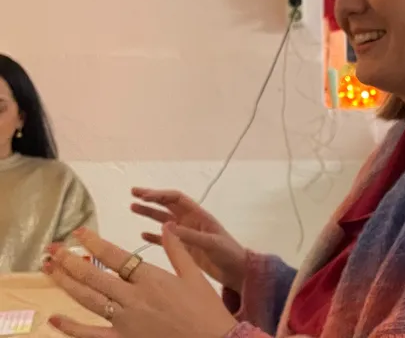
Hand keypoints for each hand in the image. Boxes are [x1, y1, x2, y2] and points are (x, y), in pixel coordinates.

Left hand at [44, 225, 237, 337]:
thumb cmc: (206, 309)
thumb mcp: (194, 276)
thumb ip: (177, 250)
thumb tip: (167, 226)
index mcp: (151, 279)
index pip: (115, 256)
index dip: (94, 243)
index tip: (79, 232)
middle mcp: (134, 298)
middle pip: (94, 276)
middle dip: (70, 260)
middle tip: (53, 248)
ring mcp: (125, 321)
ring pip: (88, 299)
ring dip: (66, 283)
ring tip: (49, 269)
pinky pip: (91, 334)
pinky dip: (71, 327)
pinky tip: (54, 317)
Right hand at [130, 188, 246, 291]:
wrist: (237, 271)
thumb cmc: (228, 253)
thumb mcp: (211, 243)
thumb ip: (190, 235)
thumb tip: (167, 225)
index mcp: (199, 215)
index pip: (176, 199)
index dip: (160, 195)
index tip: (143, 195)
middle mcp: (190, 221)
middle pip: (167, 205)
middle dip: (151, 198)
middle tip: (133, 192)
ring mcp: (186, 234)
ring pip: (163, 220)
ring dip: (149, 214)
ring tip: (132, 208)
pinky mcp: (184, 248)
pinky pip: (165, 240)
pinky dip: (154, 236)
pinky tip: (142, 235)